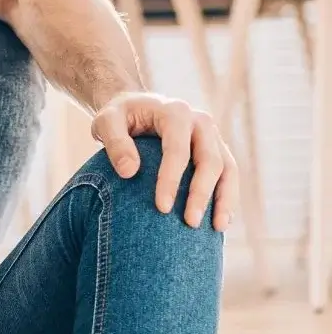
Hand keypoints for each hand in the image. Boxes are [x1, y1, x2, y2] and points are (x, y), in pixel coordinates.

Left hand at [91, 92, 237, 230]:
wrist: (135, 106)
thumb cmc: (118, 116)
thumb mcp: (106, 121)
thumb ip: (115, 143)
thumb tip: (129, 172)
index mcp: (175, 112)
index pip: (177, 150)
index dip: (171, 180)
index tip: (161, 208)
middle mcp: (200, 121)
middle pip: (209, 160)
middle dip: (201, 194)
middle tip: (190, 223)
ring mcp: (212, 135)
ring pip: (228, 168)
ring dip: (224, 199)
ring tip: (217, 228)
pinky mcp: (216, 148)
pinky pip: (228, 173)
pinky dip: (227, 197)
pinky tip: (220, 221)